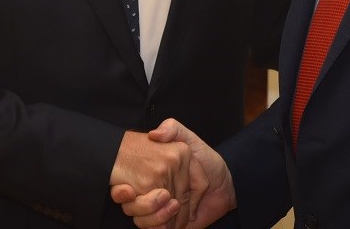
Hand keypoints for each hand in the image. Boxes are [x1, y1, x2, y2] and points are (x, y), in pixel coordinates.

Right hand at [111, 119, 235, 228]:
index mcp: (153, 173)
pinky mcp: (167, 223)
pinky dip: (158, 226)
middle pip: (132, 204)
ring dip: (152, 216)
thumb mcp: (189, 140)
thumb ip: (173, 129)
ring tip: (170, 207)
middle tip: (156, 197)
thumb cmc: (209, 162)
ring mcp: (159, 208)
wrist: (227, 187)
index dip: (122, 190)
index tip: (125, 190)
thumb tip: (154, 133)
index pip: (128, 184)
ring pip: (139, 218)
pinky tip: (169, 222)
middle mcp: (153, 190)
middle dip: (139, 204)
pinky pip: (152, 228)